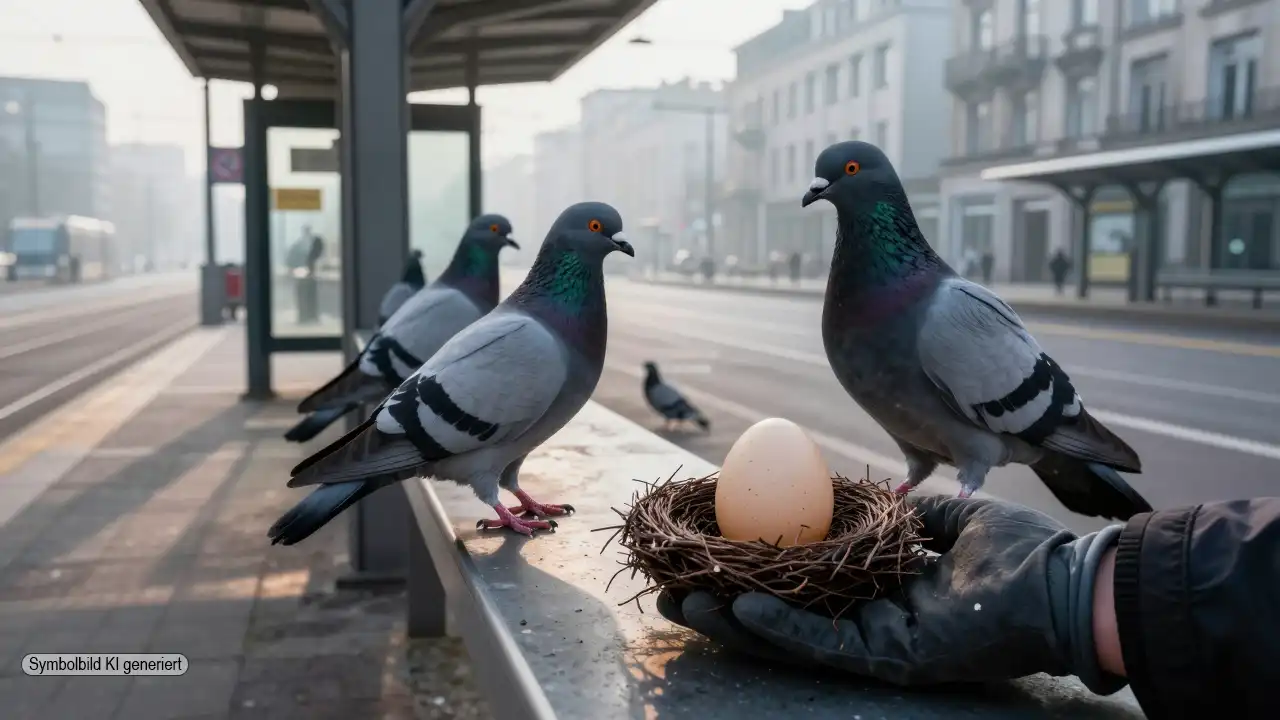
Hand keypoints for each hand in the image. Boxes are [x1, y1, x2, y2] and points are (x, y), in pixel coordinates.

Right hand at [657, 495, 1126, 692]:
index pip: (805, 584)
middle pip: (784, 616)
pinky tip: (738, 609)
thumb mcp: (951, 517)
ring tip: (682, 604)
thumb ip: (904, 512)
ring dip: (735, 621)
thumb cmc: (1021, 551)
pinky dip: (780, 628)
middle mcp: (871, 620)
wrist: (1068, 583)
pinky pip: (825, 643)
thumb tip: (867, 494)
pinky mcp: (893, 657)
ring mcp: (879, 643)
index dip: (757, 571)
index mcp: (881, 590)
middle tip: (671, 590)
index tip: (712, 548)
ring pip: (791, 637)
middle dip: (725, 605)